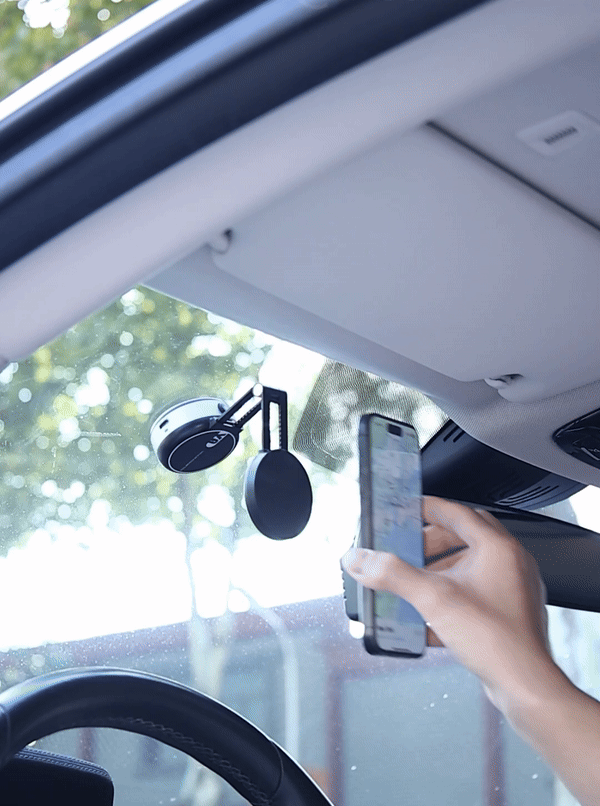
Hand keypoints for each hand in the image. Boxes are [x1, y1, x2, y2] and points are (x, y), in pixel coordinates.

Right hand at [342, 496, 557, 709]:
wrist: (525, 685)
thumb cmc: (496, 640)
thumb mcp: (433, 599)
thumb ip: (392, 575)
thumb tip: (361, 559)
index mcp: (497, 548)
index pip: (457, 512)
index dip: (428, 508)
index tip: (407, 510)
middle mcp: (510, 563)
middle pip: (464, 537)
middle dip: (431, 542)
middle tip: (408, 548)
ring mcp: (513, 588)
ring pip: (470, 566)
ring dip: (439, 569)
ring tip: (415, 581)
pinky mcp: (509, 613)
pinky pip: (475, 593)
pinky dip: (451, 595)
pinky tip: (429, 613)